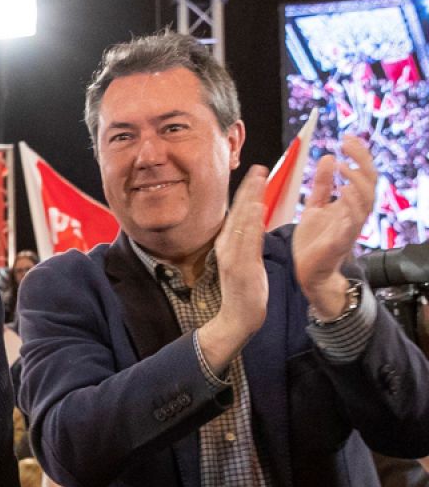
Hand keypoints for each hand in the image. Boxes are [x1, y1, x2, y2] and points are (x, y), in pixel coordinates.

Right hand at [198, 165, 269, 374]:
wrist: (236, 319)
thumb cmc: (244, 292)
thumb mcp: (245, 262)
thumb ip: (247, 243)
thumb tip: (252, 225)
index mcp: (230, 244)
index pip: (239, 213)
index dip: (247, 191)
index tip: (257, 172)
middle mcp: (227, 246)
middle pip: (238, 212)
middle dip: (248, 188)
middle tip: (259, 167)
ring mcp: (232, 256)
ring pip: (241, 222)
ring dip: (249, 198)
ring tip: (258, 179)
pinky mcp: (240, 267)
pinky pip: (246, 240)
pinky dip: (250, 223)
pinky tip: (256, 207)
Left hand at [293, 136, 376, 318]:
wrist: (308, 272)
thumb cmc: (314, 241)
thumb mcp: (315, 206)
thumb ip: (321, 184)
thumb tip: (328, 157)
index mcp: (349, 204)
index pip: (361, 174)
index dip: (357, 155)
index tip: (346, 137)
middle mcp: (354, 214)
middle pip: (369, 183)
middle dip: (361, 162)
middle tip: (347, 143)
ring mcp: (350, 228)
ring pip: (365, 202)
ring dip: (356, 182)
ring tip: (345, 167)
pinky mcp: (340, 242)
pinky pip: (351, 223)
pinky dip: (350, 207)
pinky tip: (344, 192)